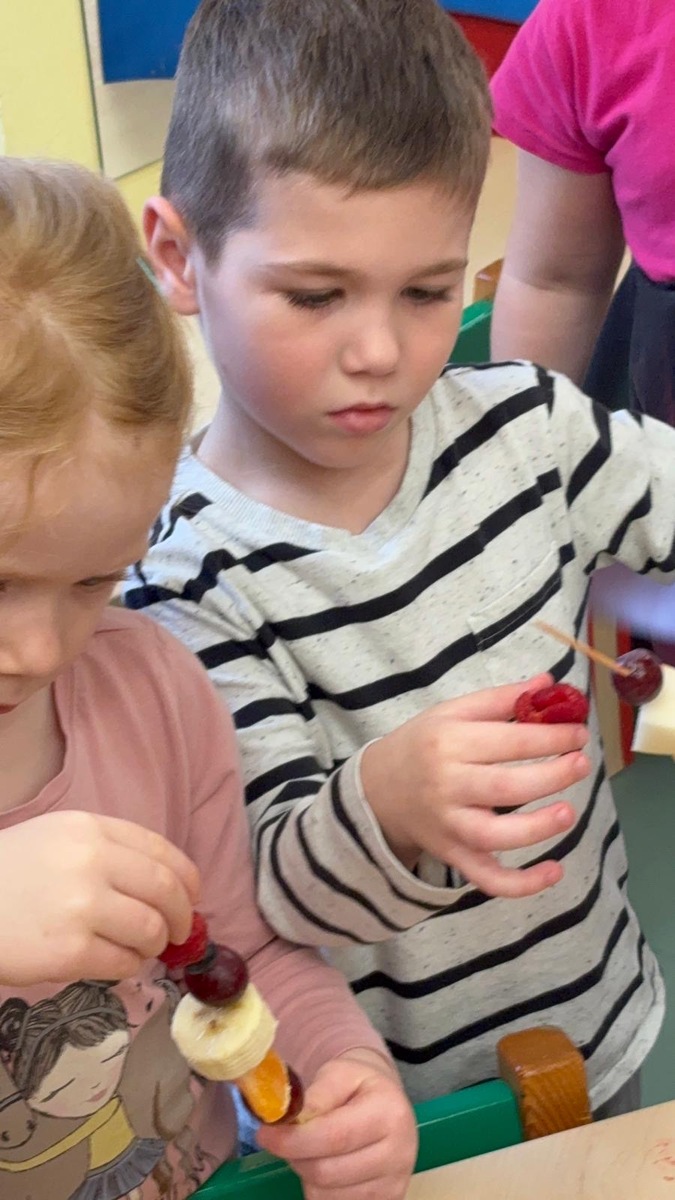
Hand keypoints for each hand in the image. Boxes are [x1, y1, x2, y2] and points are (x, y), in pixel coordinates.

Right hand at [0, 811, 199, 984]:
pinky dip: (129, 967)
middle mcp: (91, 861)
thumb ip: (106, 850)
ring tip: (141, 949)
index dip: (187, 877)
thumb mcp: (55, 838)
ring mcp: (81, 907)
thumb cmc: (7, 874)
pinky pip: (123, 963)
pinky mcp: (69, 952)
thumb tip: (165, 884)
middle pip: (166, 890)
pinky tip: (116, 963)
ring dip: (155, 945)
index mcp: (90, 828)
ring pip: (151, 930)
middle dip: (183, 915)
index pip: (161, 850)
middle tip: (180, 931)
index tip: (194, 894)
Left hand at [258, 1049, 416, 1199]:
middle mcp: (399, 1153)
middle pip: (327, 1172)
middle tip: (284, 1141)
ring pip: (328, 1196)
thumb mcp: (338, 1074)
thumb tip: (289, 1121)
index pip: (334, 1137)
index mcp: (389, 1113)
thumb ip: (315, 1096)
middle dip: (295, 1157)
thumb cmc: (358, 1086)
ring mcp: (394, 1184)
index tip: (265, 1135)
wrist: (387, 1103)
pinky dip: (320, 1192)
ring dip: (307, 1176)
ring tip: (310, 1151)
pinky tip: (324, 1169)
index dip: (294, 1140)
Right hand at [361, 674, 589, 896]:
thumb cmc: (422, 744)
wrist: (377, 789)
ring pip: (497, 836)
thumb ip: (499, 700)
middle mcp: (447, 786)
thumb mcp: (451, 712)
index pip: (508, 741)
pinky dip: (521, 884)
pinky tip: (554, 872)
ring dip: (539, 827)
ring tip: (570, 812)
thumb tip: (548, 684)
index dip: (550, 737)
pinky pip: (487, 878)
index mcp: (448, 743)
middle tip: (581, 764)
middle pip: (506, 787)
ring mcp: (450, 826)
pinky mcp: (454, 856)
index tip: (579, 733)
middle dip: (552, 776)